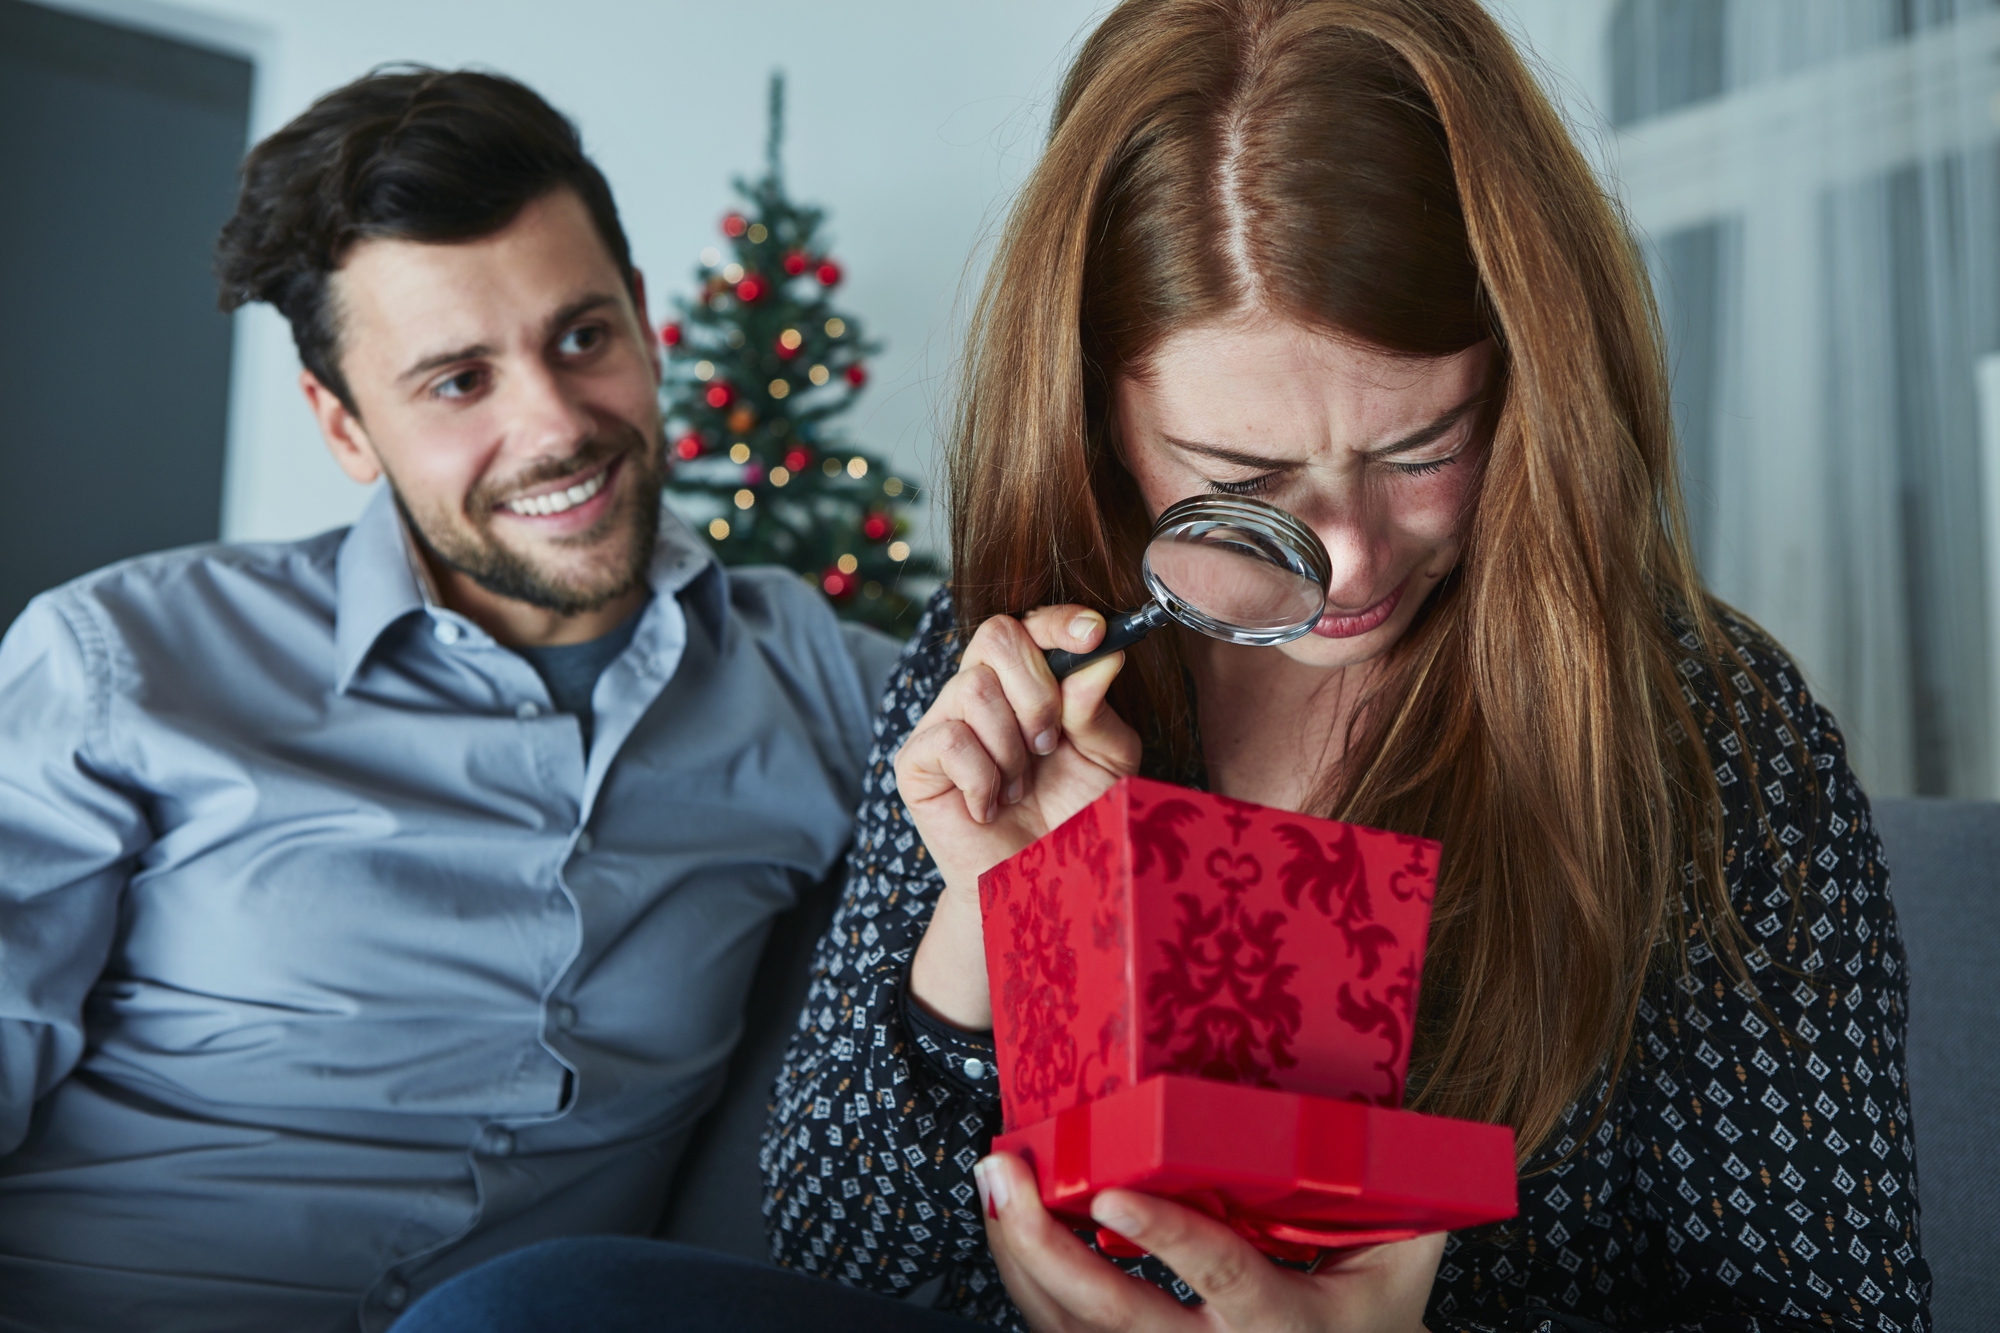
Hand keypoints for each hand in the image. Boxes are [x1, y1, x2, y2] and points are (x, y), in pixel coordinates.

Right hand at [899, 607, 1141, 1027]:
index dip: (1057, 620)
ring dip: (1012, 746)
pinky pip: (949, 739)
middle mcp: (980, 692)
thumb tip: (1102, 656)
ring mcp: (943, 723)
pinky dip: (983, 778)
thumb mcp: (1108, 762)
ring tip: (1020, 787)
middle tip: (1050, 744)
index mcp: (1027, 682)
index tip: (1094, 633)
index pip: (1029, 624)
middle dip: (1037, 690)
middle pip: (995, 635)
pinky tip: (990, 806)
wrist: (1039, 886)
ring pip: (973, 687)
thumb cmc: (1075, 820)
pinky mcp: (915, 762)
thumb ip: (1099, 709)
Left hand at [975, 1152, 1442, 1332]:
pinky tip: (1008, 1223)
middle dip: (1045, 1248)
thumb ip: (1391, 1189)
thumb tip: (1379, 1103)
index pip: (1221, 1277)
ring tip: (994, 1183)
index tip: (1111, 1198)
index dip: (1166, 1238)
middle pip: (1112, 1316)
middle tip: (1006, 1175)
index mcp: (1287, 1323)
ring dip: (1018, 1258)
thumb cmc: (1374, 1312)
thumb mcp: (1400, 1257)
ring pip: (1072, 1331)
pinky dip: (1027, 1280)